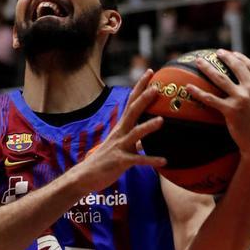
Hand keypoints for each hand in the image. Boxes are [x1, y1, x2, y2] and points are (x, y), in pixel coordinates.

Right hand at [69, 70, 166, 192]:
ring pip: (135, 134)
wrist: (85, 177)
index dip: (140, 87)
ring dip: (148, 127)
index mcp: (121, 128)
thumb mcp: (120, 147)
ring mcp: (119, 147)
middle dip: (144, 99)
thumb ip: (134, 142)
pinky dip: (151, 160)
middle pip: (132, 112)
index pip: (131, 102)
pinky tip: (164, 161)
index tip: (151, 72)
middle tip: (157, 87)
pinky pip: (137, 160)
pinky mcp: (120, 162)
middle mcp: (120, 134)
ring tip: (162, 120)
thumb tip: (145, 140)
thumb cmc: (104, 162)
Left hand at [186, 49, 249, 174]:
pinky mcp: (230, 110)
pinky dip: (198, 92)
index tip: (233, 53)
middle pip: (237, 68)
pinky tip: (188, 87)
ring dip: (208, 68)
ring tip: (199, 61)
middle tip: (216, 52)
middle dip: (225, 57)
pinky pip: (210, 99)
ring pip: (221, 79)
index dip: (241, 58)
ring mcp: (242, 98)